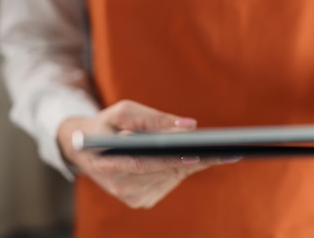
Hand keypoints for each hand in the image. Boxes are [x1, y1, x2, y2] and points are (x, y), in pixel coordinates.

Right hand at [57, 100, 239, 208]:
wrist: (84, 149)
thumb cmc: (106, 125)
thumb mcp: (124, 111)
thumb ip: (153, 118)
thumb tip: (190, 125)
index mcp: (108, 164)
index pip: (146, 164)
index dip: (173, 160)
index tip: (199, 154)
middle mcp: (120, 187)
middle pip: (166, 172)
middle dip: (197, 159)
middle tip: (228, 150)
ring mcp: (131, 198)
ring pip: (173, 177)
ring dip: (192, 161)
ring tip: (214, 149)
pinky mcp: (142, 201)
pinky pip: (172, 181)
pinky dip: (181, 167)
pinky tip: (187, 156)